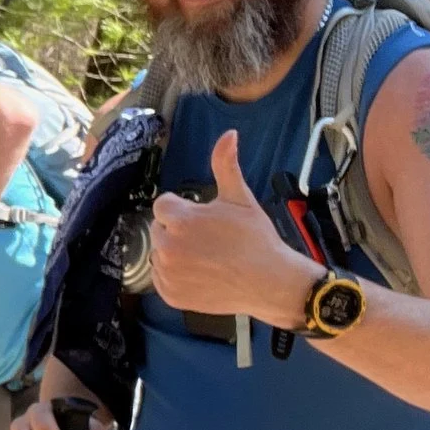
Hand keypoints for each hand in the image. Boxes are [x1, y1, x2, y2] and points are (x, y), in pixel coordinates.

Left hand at [146, 131, 322, 324]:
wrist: (270, 282)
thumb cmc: (256, 239)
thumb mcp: (240, 198)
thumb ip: (225, 165)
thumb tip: (229, 134)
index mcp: (180, 219)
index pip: (163, 206)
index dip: (183, 210)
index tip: (202, 219)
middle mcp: (167, 246)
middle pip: (160, 229)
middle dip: (178, 230)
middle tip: (208, 240)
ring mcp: (167, 273)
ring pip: (160, 254)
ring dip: (175, 253)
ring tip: (206, 258)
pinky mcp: (170, 295)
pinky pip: (162, 279)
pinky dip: (175, 277)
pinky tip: (200, 274)